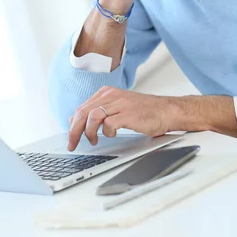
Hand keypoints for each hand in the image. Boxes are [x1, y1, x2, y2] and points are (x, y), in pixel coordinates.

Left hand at [67, 90, 236, 150]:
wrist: (165, 110)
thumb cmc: (143, 111)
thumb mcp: (118, 107)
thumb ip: (100, 112)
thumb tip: (79, 123)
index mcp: (106, 93)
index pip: (82, 107)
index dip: (73, 123)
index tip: (70, 135)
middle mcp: (110, 96)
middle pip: (83, 111)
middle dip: (74, 130)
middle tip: (72, 143)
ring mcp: (119, 104)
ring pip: (92, 116)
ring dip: (88, 132)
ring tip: (92, 141)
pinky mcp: (128, 114)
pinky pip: (108, 123)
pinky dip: (106, 132)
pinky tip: (110, 135)